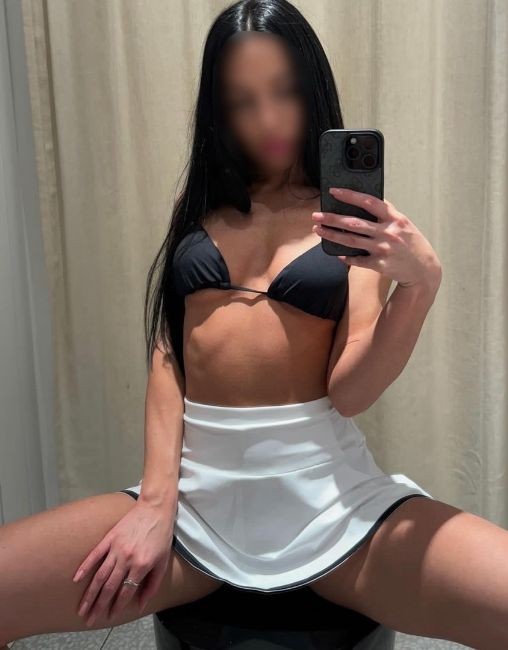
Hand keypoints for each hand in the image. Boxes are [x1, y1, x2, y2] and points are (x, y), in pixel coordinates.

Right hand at [72, 499, 175, 625]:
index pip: (125, 592)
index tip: (109, 617)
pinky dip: (85, 567)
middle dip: (98, 606)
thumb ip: (152, 584)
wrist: (156, 508)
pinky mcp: (110, 538)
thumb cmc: (162, 535)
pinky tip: (77, 579)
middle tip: (88, 619)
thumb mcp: (163, 561)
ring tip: (81, 607)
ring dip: (90, 594)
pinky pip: (95, 555)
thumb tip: (141, 603)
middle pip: (109, 588)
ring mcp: (116, 548)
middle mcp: (127, 559)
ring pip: (100, 576)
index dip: (117, 607)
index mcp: (141, 566)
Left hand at [311, 187, 441, 290]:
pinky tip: (336, 253)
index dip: (350, 195)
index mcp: (395, 218)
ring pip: (351, 241)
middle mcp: (388, 232)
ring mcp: (383, 249)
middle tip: (317, 215)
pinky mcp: (380, 264)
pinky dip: (346, 257)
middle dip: (332, 218)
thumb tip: (365, 202)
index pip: (369, 202)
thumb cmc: (411, 244)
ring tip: (318, 230)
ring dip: (332, 235)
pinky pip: (357, 260)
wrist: (424, 269)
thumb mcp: (403, 223)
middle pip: (354, 223)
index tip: (334, 191)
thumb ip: (386, 214)